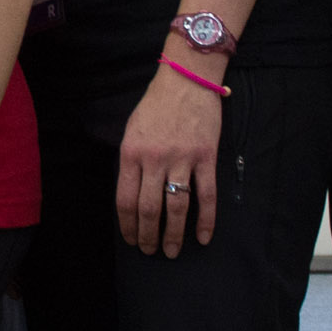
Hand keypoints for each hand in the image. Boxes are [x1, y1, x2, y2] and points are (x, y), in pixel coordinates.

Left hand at [116, 68, 223, 255]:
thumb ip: (131, 162)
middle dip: (148, 236)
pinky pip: (206, 195)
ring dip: (173, 234)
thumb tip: (132, 196)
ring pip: (177, 206)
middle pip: (149, 209)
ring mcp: (182, 159)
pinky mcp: (206, 157)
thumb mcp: (132, 131)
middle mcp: (155, 159)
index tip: (131, 239)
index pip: (125, 200)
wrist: (186, 79)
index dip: (127, 225)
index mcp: (131, 153)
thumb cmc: (156, 105)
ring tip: (171, 251)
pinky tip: (203, 237)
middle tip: (151, 251)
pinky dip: (206, 220)